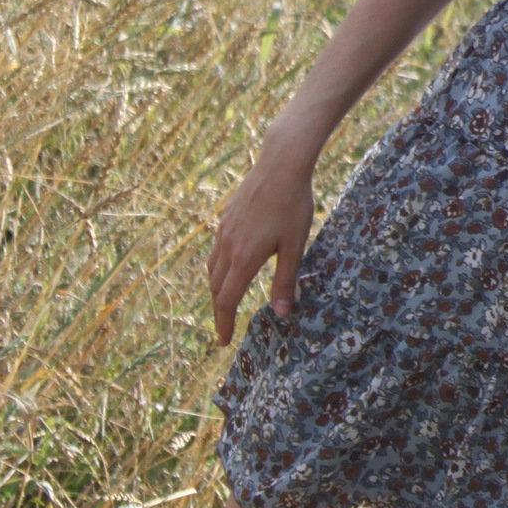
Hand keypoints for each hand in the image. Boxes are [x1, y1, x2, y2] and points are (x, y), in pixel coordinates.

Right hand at [206, 149, 316, 345]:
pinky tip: (229, 265)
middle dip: (218, 310)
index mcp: (244, 258)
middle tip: (224, 327)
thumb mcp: (295, 246)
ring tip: (225, 300)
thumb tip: (281, 315)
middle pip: (215, 288)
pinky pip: (216, 250)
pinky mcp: (226, 217)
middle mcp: (227, 247)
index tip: (224, 342)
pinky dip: (218, 267)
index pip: (227, 300)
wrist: (280, 165)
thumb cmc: (293, 206)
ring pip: (213, 268)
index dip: (224, 323)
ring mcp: (224, 230)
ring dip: (217, 289)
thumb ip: (285, 281)